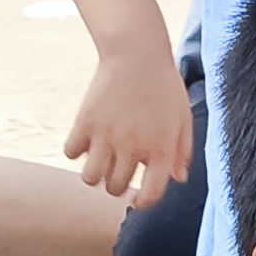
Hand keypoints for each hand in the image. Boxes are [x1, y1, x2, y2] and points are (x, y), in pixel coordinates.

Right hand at [66, 42, 196, 206]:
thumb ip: (182, 151)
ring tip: (101, 160)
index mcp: (160, 149)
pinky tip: (87, 140)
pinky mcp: (85, 121)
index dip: (142, 203)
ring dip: (94, 174)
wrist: (137, 52)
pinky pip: (72, 153)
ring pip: (90, 178)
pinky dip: (77, 151)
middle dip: (117, 186)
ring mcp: (107, 136)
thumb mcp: (183, 118)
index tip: (137, 199)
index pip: (149, 195)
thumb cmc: (164, 86)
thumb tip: (178, 179)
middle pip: (115, 189)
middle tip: (118, 171)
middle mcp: (133, 147)